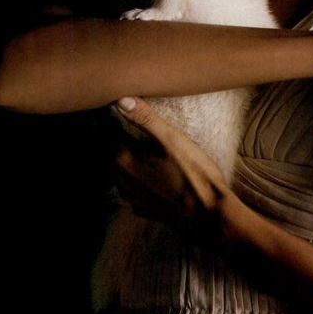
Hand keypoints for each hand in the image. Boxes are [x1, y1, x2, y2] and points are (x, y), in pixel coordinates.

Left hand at [112, 96, 230, 231]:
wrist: (209, 215)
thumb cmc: (193, 173)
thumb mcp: (172, 139)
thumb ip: (144, 118)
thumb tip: (120, 98)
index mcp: (124, 158)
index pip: (104, 131)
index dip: (105, 116)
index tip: (110, 103)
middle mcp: (120, 178)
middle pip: (106, 150)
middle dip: (109, 134)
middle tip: (117, 118)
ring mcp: (131, 196)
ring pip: (116, 170)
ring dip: (118, 155)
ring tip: (130, 140)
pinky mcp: (143, 207)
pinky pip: (129, 187)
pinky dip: (131, 175)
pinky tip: (144, 170)